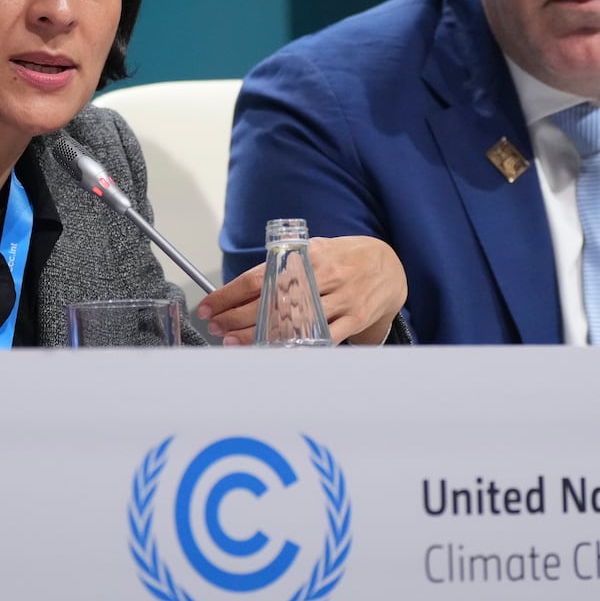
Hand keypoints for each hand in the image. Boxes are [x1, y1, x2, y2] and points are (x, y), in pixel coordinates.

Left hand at [197, 236, 406, 346]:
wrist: (390, 267)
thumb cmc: (345, 258)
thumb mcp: (315, 249)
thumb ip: (285, 264)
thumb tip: (245, 286)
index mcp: (306, 255)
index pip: (257, 277)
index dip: (229, 294)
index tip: (209, 306)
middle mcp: (321, 276)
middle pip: (268, 302)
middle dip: (236, 317)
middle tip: (215, 327)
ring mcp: (339, 298)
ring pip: (290, 322)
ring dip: (257, 335)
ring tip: (234, 342)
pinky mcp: (352, 318)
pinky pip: (319, 337)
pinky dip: (295, 346)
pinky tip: (273, 351)